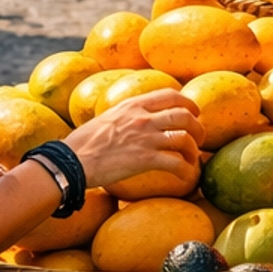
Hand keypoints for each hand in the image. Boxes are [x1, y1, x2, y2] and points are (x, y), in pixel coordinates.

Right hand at [69, 88, 206, 191]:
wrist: (72, 161)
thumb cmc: (82, 143)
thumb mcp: (105, 118)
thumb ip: (123, 115)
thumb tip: (130, 119)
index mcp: (132, 104)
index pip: (169, 94)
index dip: (187, 103)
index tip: (193, 112)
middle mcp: (142, 118)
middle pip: (184, 115)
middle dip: (198, 126)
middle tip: (200, 137)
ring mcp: (145, 138)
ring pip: (185, 137)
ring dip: (194, 150)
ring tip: (193, 159)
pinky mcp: (145, 159)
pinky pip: (176, 163)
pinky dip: (186, 170)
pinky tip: (185, 177)